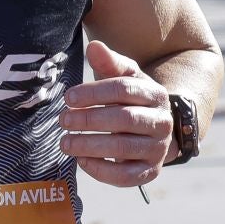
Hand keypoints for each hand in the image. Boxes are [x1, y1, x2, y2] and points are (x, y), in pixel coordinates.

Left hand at [59, 39, 172, 188]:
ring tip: (65, 142)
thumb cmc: (130, 100)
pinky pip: (126, 176)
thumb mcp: (124, 78)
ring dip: (89, 145)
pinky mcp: (150, 172)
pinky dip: (101, 171)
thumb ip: (110, 63)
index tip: (68, 97)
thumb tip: (94, 46)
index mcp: (155, 94)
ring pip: (123, 148)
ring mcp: (158, 149)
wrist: (153, 130)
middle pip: (123, 119)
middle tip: (63, 119)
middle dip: (89, 119)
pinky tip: (81, 161)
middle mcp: (161, 122)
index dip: (94, 93)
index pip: (123, 90)